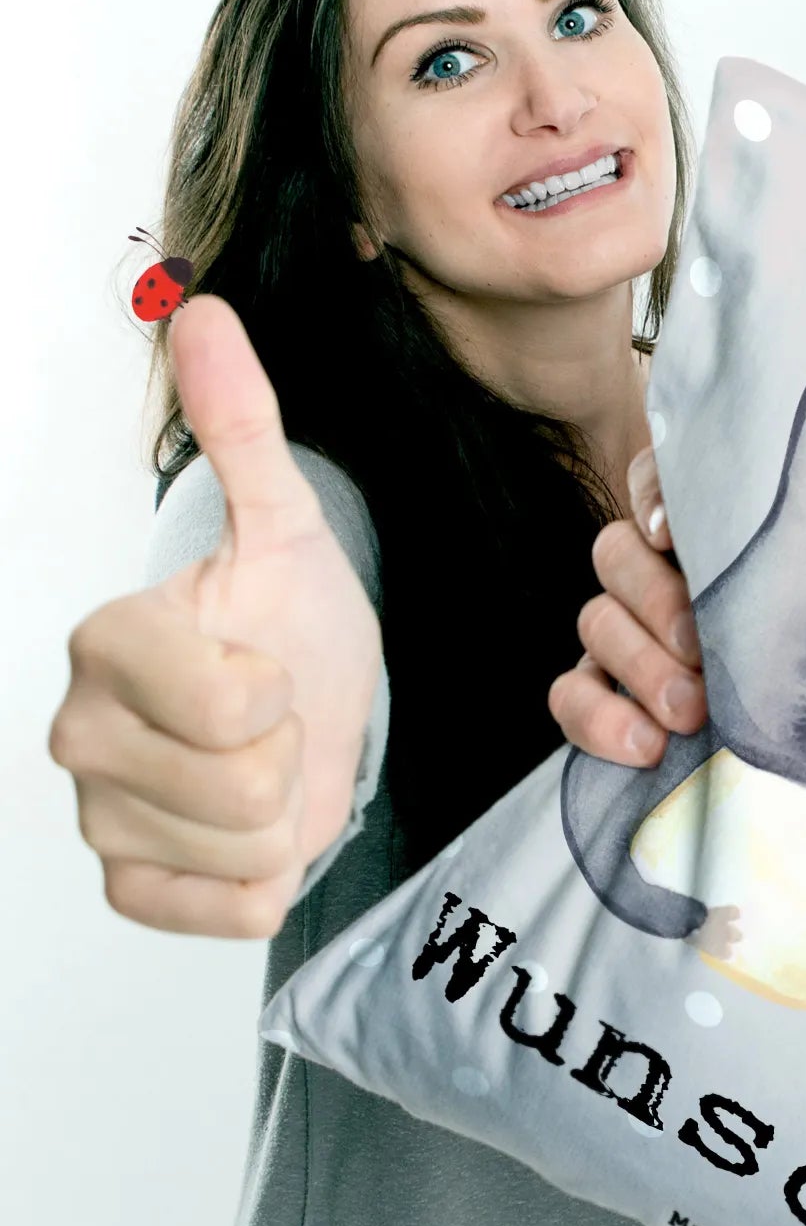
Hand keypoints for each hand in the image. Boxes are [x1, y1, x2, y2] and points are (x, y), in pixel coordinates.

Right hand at [48, 296, 380, 936]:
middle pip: (242, 788)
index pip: (230, 706)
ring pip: (244, 851)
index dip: (282, 694)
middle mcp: (80, 730)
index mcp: (111, 641)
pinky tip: (252, 833)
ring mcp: (100, 811)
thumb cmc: (292, 623)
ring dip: (286, 815)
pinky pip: (225, 912)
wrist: (305, 706)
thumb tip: (206, 313)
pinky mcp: (131, 881)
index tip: (270, 665)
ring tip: (266, 766)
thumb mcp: (286, 527)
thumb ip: (245, 429)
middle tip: (275, 722)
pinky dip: (263, 882)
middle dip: (290, 756)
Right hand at [548, 440, 706, 761]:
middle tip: (702, 654)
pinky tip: (645, 746)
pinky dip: (597, 720)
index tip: (669, 538)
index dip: (654, 502)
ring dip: (640, 668)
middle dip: (658, 605)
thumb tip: (663, 526)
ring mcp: (621, 635)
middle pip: (616, 554)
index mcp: (697, 532)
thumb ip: (743, 531)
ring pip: (595, 624)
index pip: (652, 481)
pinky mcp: (603, 696)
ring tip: (690, 715)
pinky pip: (570, 698)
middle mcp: (650, 572)